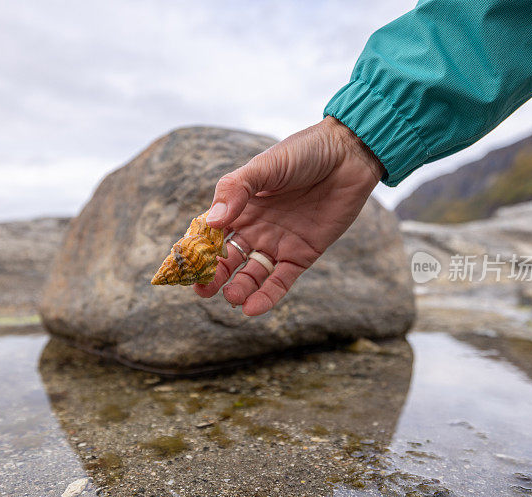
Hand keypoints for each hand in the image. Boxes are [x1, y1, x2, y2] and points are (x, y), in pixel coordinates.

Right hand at [194, 116, 384, 315]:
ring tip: (231, 298)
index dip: (196, 250)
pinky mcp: (302, 254)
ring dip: (240, 288)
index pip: (211, 234)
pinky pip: (281, 281)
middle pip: (228, 259)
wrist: (349, 155)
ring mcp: (278, 243)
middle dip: (214, 275)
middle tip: (202, 290)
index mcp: (240, 206)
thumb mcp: (264, 166)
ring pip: (252, 274)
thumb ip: (236, 190)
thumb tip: (212, 222)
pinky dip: (267, 296)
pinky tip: (252, 308)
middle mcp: (255, 228)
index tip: (182, 266)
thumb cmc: (304, 153)